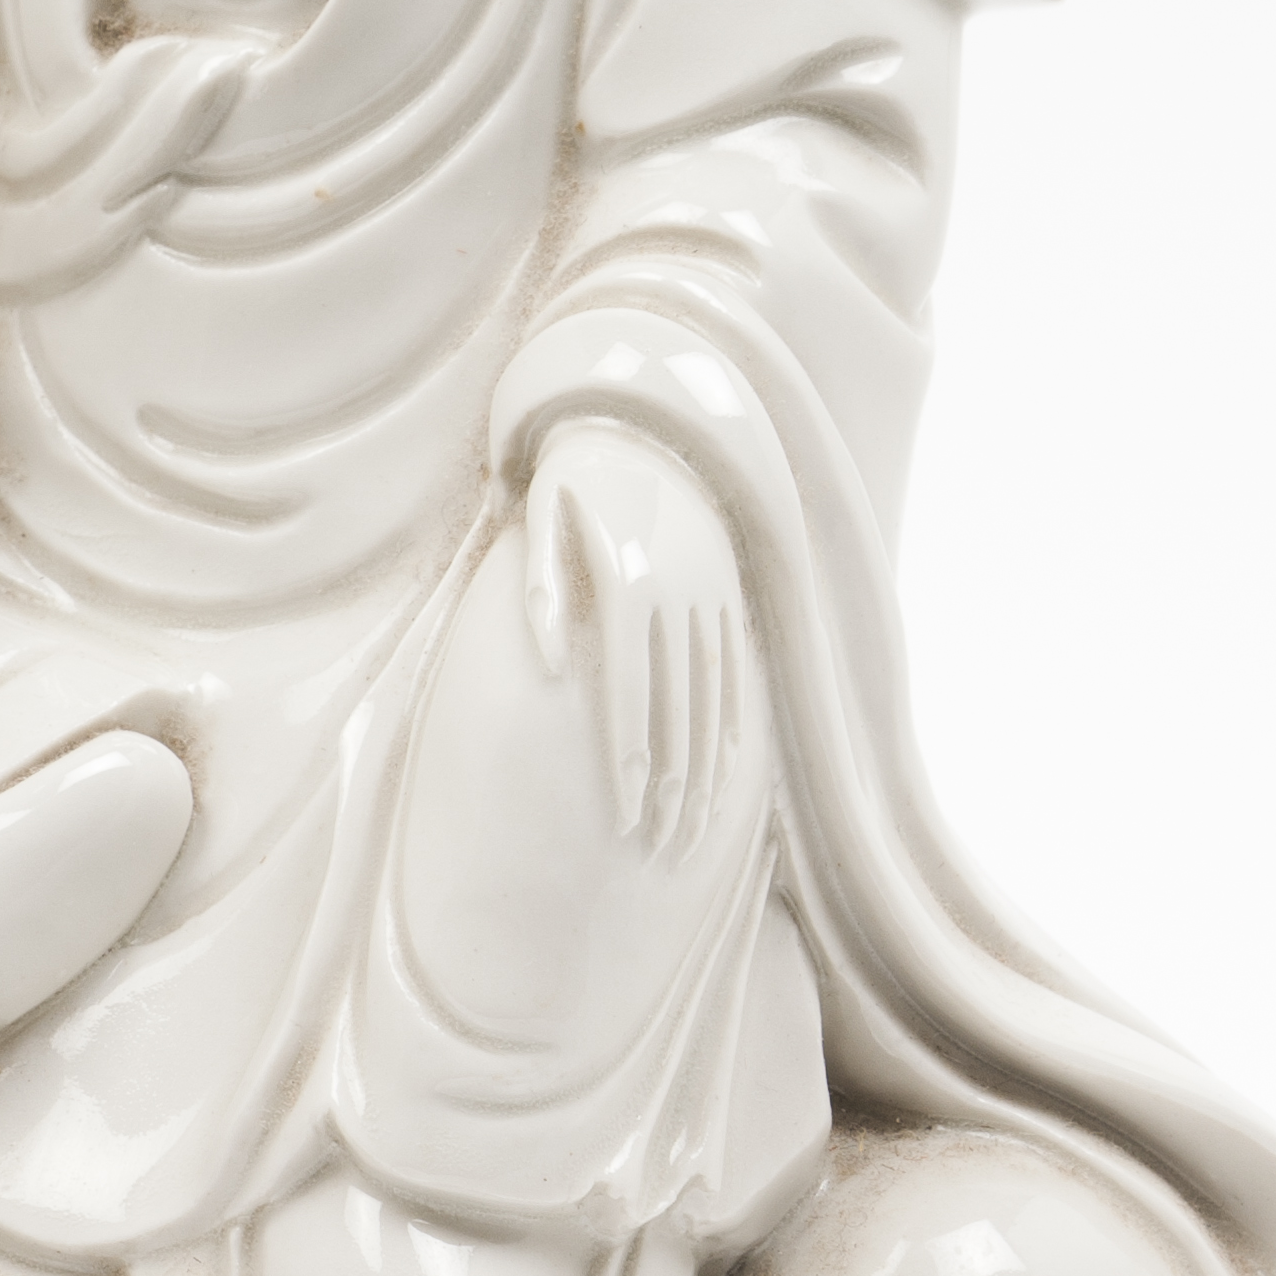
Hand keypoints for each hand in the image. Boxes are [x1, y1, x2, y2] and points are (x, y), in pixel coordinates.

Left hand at [519, 418, 761, 873]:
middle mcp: (677, 598)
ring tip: (694, 828)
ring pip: (712, 701)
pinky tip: (727, 771)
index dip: (625, 764)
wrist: (642, 429)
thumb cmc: (572, 486)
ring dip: (706, 771)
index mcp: (627, 588)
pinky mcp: (729, 594)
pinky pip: (735, 672)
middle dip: (670, 788)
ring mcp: (711, 597)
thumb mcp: (539, 525)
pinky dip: (733, 724)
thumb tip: (546, 666)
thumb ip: (539, 596)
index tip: (622, 819)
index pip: (626, 698)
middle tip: (663, 846)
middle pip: (676, 714)